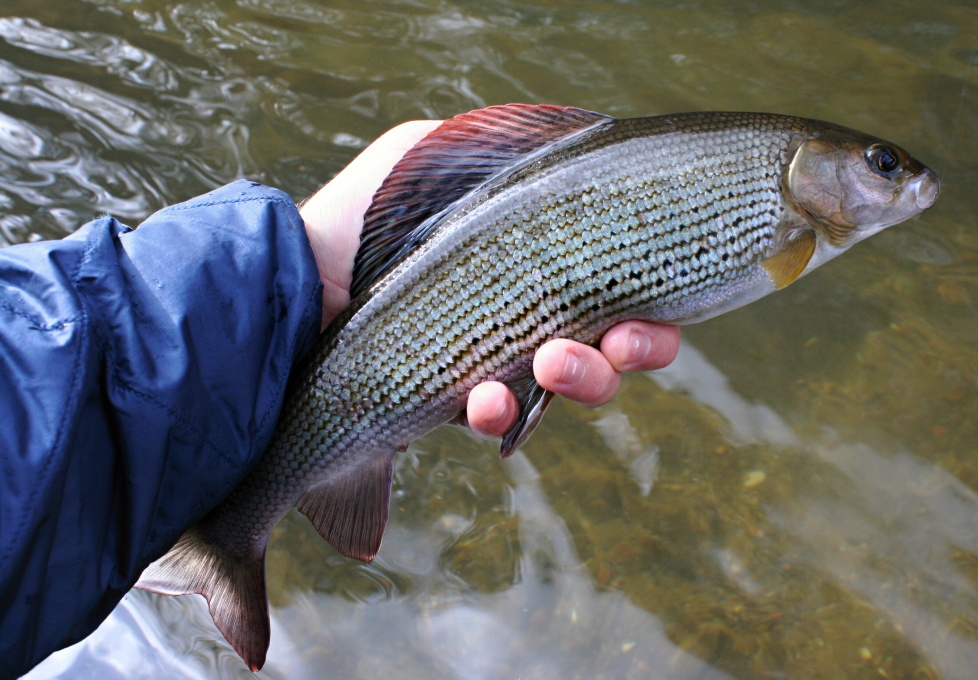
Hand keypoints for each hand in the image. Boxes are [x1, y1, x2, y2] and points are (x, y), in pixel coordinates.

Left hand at [300, 120, 679, 438]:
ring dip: (580, 380)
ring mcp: (495, 361)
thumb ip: (514, 148)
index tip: (646, 315)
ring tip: (550, 363)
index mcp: (540, 260)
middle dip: (629, 352)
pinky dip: (499, 413)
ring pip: (571, 389)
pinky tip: (481, 400)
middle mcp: (529, 312)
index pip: (620, 289)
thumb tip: (586, 142)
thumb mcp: (439, 151)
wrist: (295, 277)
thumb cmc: (367, 210)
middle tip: (616, 344)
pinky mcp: (453, 401)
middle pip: (615, 348)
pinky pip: (499, 419)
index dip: (649, 310)